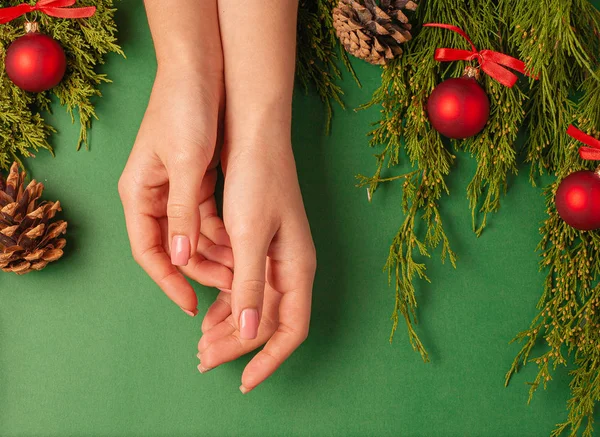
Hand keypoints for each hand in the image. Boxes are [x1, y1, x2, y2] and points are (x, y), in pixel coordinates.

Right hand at [118, 67, 232, 315]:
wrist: (200, 69)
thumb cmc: (185, 110)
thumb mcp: (184, 162)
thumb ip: (182, 211)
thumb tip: (180, 258)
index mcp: (138, 194)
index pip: (149, 253)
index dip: (169, 282)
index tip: (191, 305)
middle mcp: (153, 196)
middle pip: (174, 249)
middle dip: (199, 270)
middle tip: (229, 288)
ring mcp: (174, 189)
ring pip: (192, 236)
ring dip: (215, 254)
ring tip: (242, 270)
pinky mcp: (193, 181)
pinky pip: (205, 218)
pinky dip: (222, 232)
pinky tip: (243, 244)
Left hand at [197, 144, 315, 392]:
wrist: (253, 131)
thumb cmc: (256, 179)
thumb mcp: (249, 234)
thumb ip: (250, 284)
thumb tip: (246, 330)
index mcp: (295, 268)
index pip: (289, 329)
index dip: (268, 359)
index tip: (244, 382)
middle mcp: (289, 266)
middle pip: (267, 320)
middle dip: (237, 344)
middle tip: (203, 360)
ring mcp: (275, 254)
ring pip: (254, 304)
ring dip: (228, 324)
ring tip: (200, 342)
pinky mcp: (259, 242)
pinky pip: (244, 283)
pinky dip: (225, 299)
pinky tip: (206, 308)